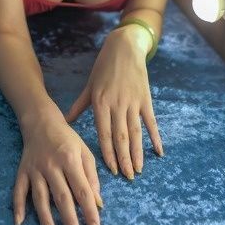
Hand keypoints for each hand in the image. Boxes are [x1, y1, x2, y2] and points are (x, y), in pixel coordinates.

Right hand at [13, 109, 103, 224]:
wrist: (41, 122)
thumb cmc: (68, 139)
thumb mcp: (85, 152)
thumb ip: (91, 177)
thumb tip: (97, 203)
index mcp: (71, 160)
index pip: (83, 192)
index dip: (89, 213)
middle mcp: (52, 166)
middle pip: (62, 198)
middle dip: (70, 222)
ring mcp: (35, 170)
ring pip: (41, 198)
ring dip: (46, 219)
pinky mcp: (22, 172)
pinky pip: (19, 191)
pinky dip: (18, 206)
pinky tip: (19, 222)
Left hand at [64, 27, 164, 179]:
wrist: (124, 47)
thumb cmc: (104, 67)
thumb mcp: (90, 85)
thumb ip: (79, 105)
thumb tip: (65, 122)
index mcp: (101, 103)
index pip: (104, 134)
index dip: (108, 154)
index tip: (112, 171)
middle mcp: (117, 104)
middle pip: (121, 137)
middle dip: (124, 159)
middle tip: (128, 177)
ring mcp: (133, 101)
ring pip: (136, 132)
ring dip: (138, 153)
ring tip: (139, 169)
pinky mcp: (145, 98)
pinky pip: (151, 121)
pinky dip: (155, 136)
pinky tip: (159, 151)